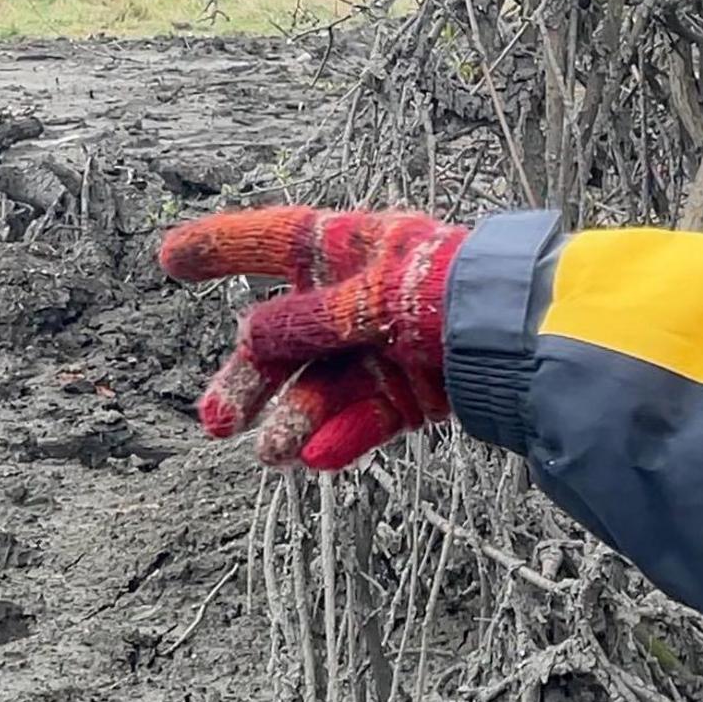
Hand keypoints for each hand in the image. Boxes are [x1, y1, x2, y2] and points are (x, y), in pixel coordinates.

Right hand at [156, 206, 466, 470]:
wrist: (532, 340)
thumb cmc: (453, 293)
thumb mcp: (370, 299)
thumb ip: (307, 321)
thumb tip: (250, 338)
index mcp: (353, 249)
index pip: (275, 243)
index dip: (222, 247)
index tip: (170, 259)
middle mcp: (363, 297)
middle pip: (287, 338)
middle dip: (249, 380)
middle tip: (215, 423)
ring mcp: (387, 348)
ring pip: (322, 387)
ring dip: (293, 419)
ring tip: (273, 455)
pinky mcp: (413, 393)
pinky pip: (365, 417)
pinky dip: (343, 437)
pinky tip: (319, 458)